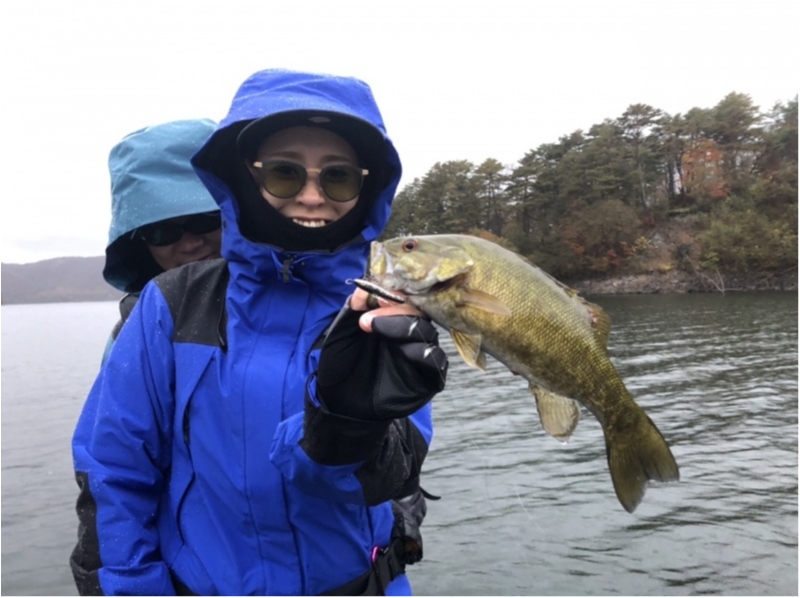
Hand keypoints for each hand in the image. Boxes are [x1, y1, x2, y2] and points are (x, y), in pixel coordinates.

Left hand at [315, 290, 447, 420]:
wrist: (340, 403)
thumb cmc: (342, 365)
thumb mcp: (341, 333)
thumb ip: (353, 309)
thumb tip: (364, 287)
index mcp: (393, 319)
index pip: (404, 297)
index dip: (392, 293)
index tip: (372, 296)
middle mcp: (410, 334)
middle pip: (418, 312)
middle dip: (394, 310)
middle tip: (367, 320)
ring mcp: (420, 355)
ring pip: (427, 333)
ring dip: (403, 328)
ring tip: (375, 331)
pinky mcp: (428, 378)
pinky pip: (436, 362)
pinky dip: (423, 354)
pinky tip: (403, 352)